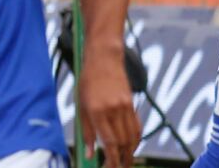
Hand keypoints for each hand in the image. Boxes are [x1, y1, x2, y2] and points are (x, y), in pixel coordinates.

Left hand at [79, 45, 140, 167]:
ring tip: (127, 161)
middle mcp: (114, 110)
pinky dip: (135, 138)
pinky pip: (136, 125)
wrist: (104, 60)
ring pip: (133, 135)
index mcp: (97, 112)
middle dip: (122, 159)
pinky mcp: (131, 102)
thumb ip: (86, 132)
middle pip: (124, 142)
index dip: (111, 159)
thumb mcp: (81, 107)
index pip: (109, 142)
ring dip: (131, 151)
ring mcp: (125, 106)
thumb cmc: (88, 83)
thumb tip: (90, 154)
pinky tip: (131, 146)